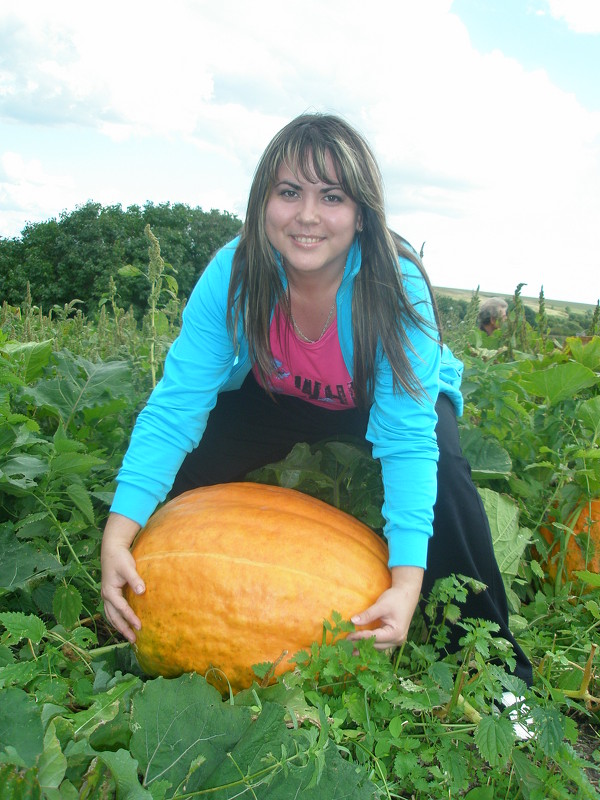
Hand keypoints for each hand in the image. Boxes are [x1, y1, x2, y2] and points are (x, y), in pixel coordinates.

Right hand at [101, 513, 143, 642]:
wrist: (112, 550)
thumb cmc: (120, 559)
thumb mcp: (128, 567)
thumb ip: (135, 579)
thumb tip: (142, 591)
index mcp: (109, 591)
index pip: (121, 608)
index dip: (130, 618)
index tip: (140, 626)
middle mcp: (106, 596)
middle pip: (113, 617)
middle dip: (123, 629)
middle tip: (134, 640)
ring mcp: (107, 596)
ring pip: (111, 616)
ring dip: (119, 627)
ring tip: (129, 637)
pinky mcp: (110, 594)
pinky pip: (112, 611)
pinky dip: (117, 620)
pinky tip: (124, 624)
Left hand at [347, 566, 423, 649]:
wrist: (407, 594)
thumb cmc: (395, 598)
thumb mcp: (381, 605)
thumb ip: (368, 614)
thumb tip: (352, 621)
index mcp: (396, 633)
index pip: (374, 637)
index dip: (360, 637)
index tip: (347, 637)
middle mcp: (397, 640)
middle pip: (376, 645)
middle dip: (361, 645)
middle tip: (345, 646)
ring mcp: (396, 640)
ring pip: (378, 647)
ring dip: (365, 647)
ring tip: (350, 650)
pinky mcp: (393, 637)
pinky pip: (380, 643)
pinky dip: (370, 644)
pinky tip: (360, 645)